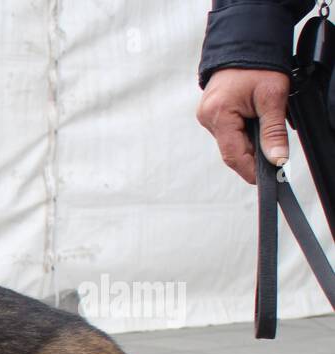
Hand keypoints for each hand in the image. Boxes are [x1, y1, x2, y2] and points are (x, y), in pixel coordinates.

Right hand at [197, 68, 289, 183]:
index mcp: (218, 115)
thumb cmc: (257, 65)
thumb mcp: (272, 97)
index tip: (268, 179)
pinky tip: (254, 123)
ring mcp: (207, 116)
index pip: (234, 155)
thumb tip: (277, 159)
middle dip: (253, 156)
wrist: (244, 43)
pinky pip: (227, 132)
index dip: (251, 170)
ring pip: (230, 142)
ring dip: (249, 143)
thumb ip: (273, 132)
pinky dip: (243, 133)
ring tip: (265, 130)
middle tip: (275, 156)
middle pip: (231, 150)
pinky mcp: (211, 113)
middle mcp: (207, 118)